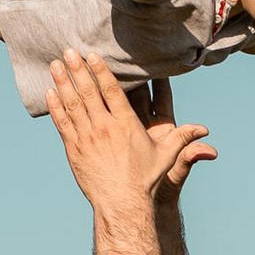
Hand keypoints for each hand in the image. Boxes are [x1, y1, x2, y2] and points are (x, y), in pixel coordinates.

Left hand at [47, 53, 213, 215]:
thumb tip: (205, 131)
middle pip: (89, 92)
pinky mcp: (74, 149)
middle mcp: (105, 128)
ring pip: (73, 104)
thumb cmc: (145, 180)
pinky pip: (62, 123)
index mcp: (127, 125)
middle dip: (78, 70)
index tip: (92, 55)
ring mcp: (87, 138)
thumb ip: (183, 139)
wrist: (122, 204)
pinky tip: (50, 92)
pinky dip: (55, 106)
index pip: (111, 91)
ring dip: (63, 82)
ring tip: (56, 64)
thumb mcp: (166, 157)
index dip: (101, 71)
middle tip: (69, 50)